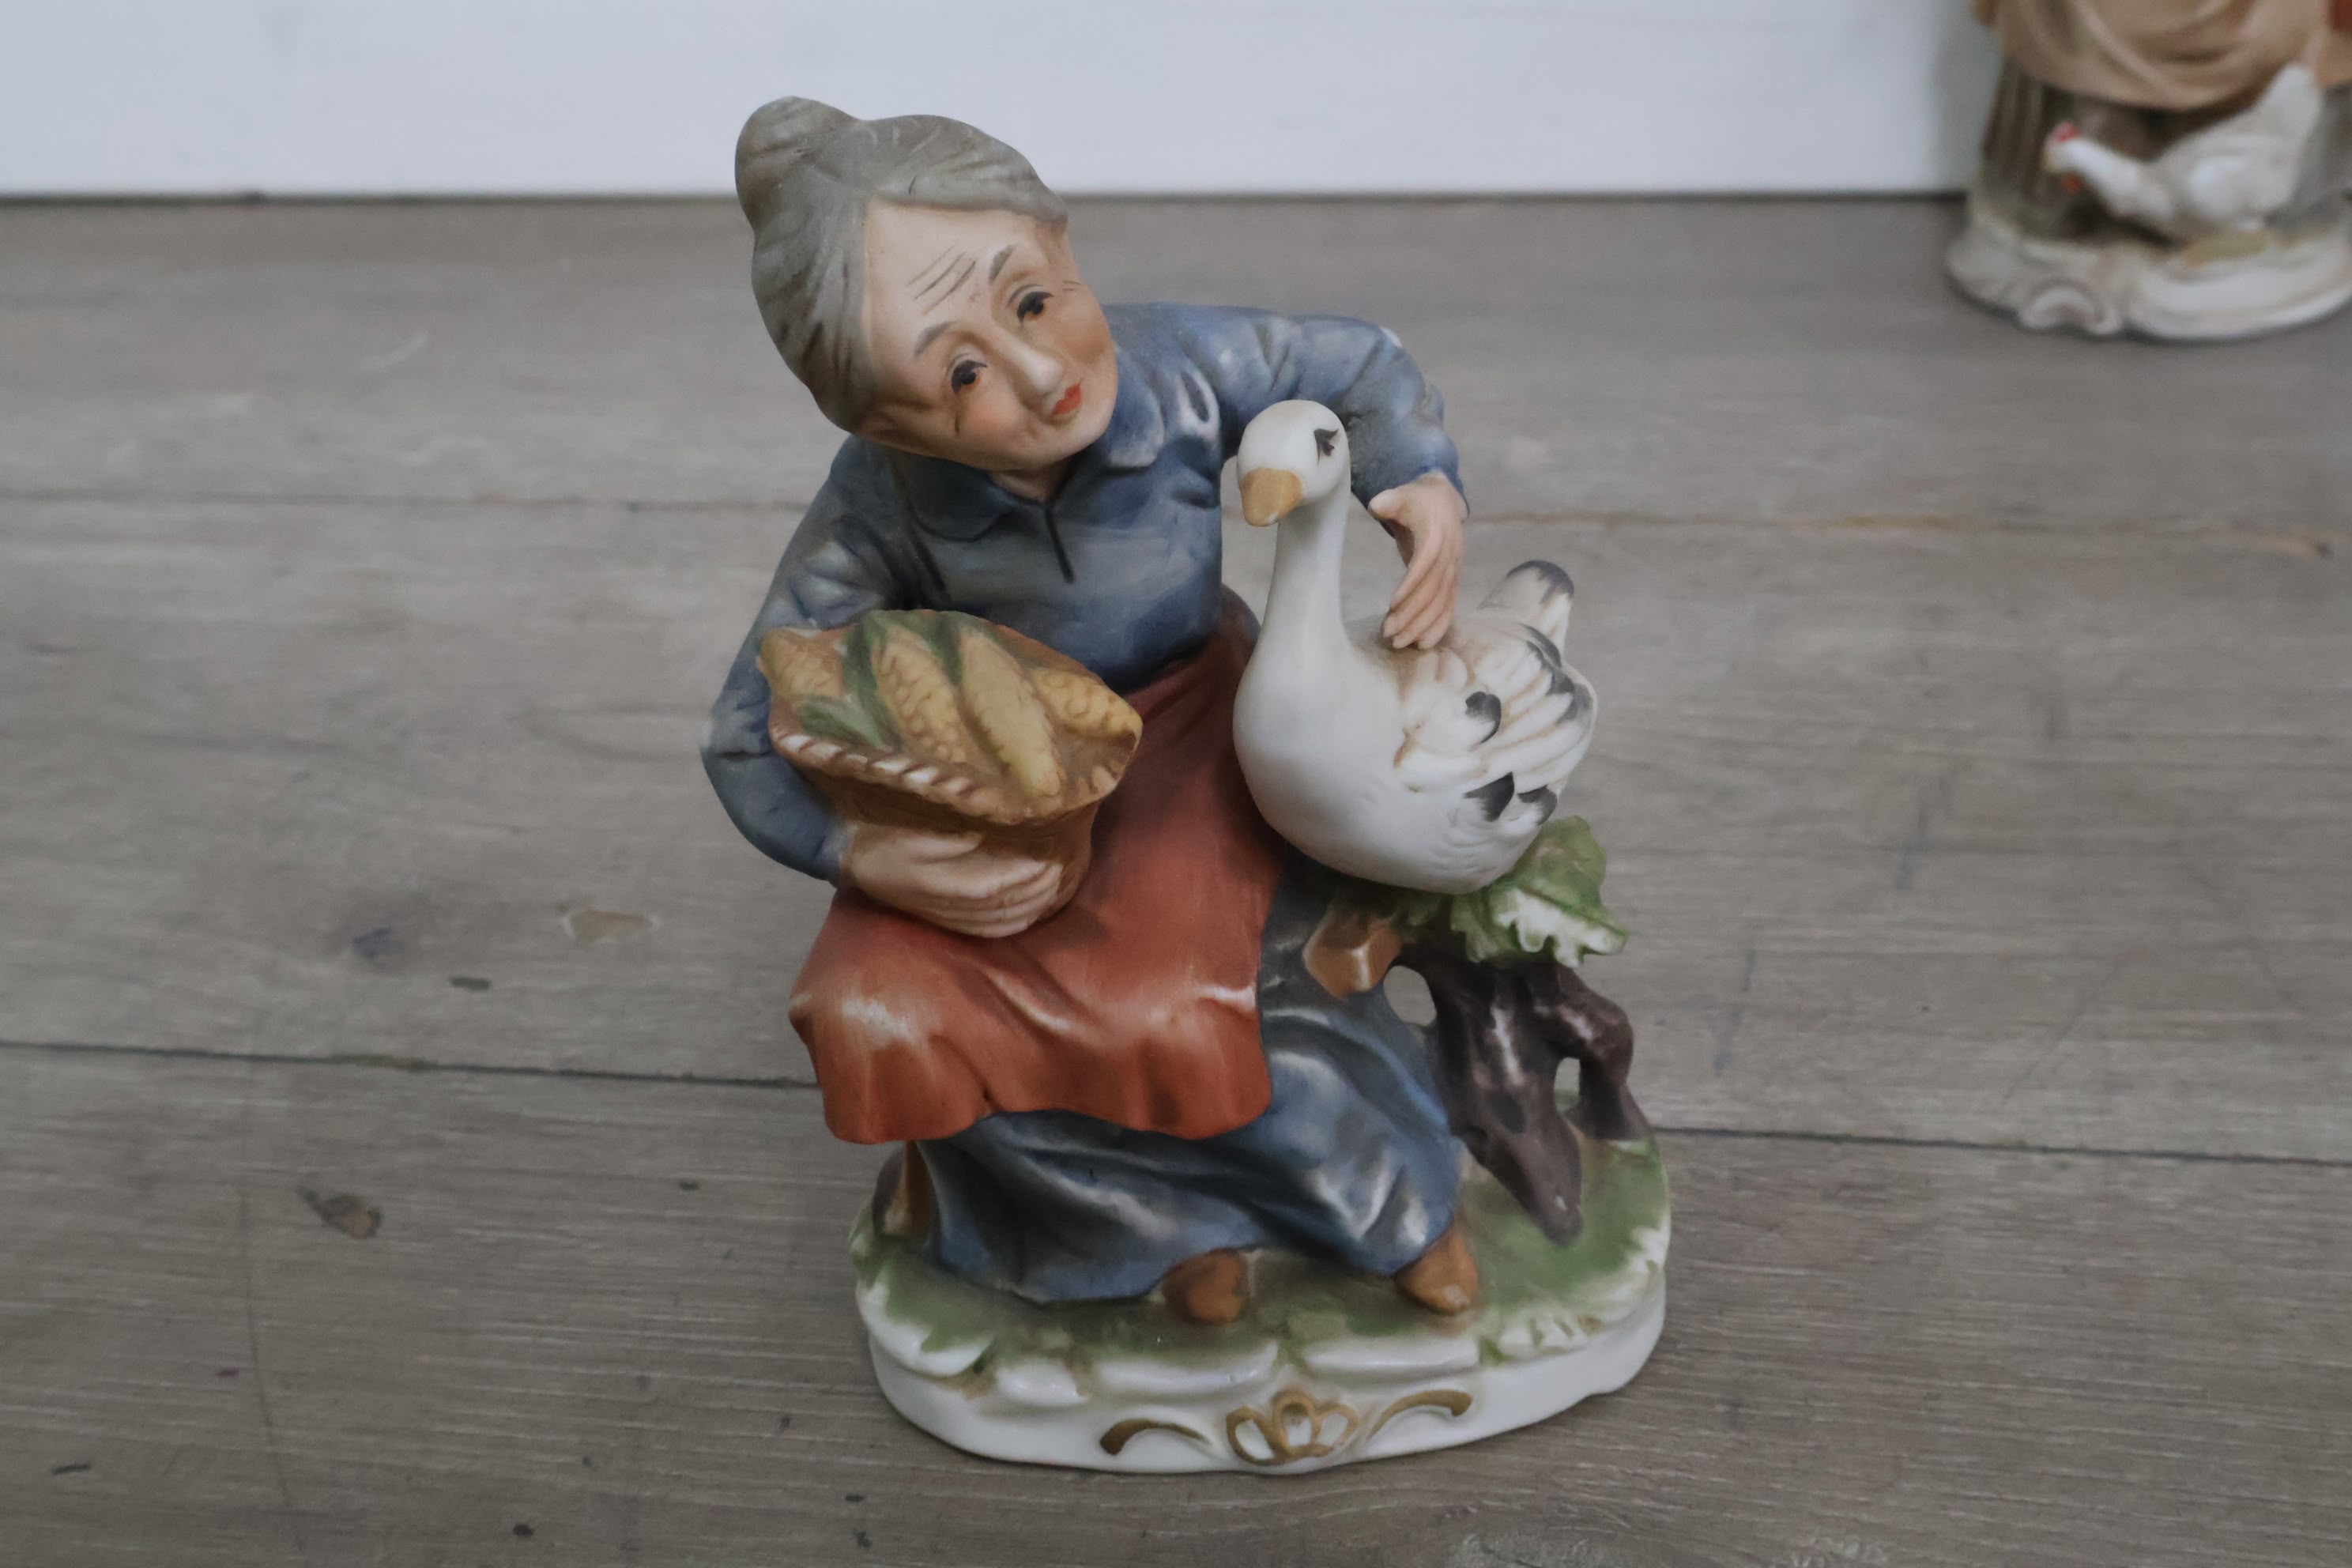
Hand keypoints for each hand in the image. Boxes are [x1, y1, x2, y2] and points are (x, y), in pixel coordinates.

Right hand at [840, 824, 1072, 938]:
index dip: (1025, 874)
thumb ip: (949, 836)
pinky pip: (986, 931)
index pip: (993, 885)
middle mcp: (944, 905)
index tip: (1051, 855)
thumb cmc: (881, 835)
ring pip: (999, 921)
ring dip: (1031, 907)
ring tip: (1055, 886)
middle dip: (1036, 889)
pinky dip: (1013, 924)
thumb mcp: (911, 829)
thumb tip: (987, 834)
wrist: (848, 856)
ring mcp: (944, 916)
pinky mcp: (943, 920)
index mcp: (936, 882)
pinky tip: (1031, 912)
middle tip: (1062, 867)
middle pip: (1002, 906)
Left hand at [1367, 472, 1465, 649]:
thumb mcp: (1401, 495)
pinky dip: (1439, 626)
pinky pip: (1449, 607)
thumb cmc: (1415, 501)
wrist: (1442, 502)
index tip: (1392, 604)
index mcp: (1437, 535)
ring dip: (1421, 626)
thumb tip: (1376, 505)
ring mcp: (1454, 570)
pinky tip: (1423, 644)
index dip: (1410, 585)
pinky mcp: (1453, 581)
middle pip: (1432, 590)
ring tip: (1399, 643)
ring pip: (1441, 603)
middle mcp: (1450, 556)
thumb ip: (1388, 500)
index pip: (1425, 564)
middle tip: (1387, 633)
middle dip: (1411, 614)